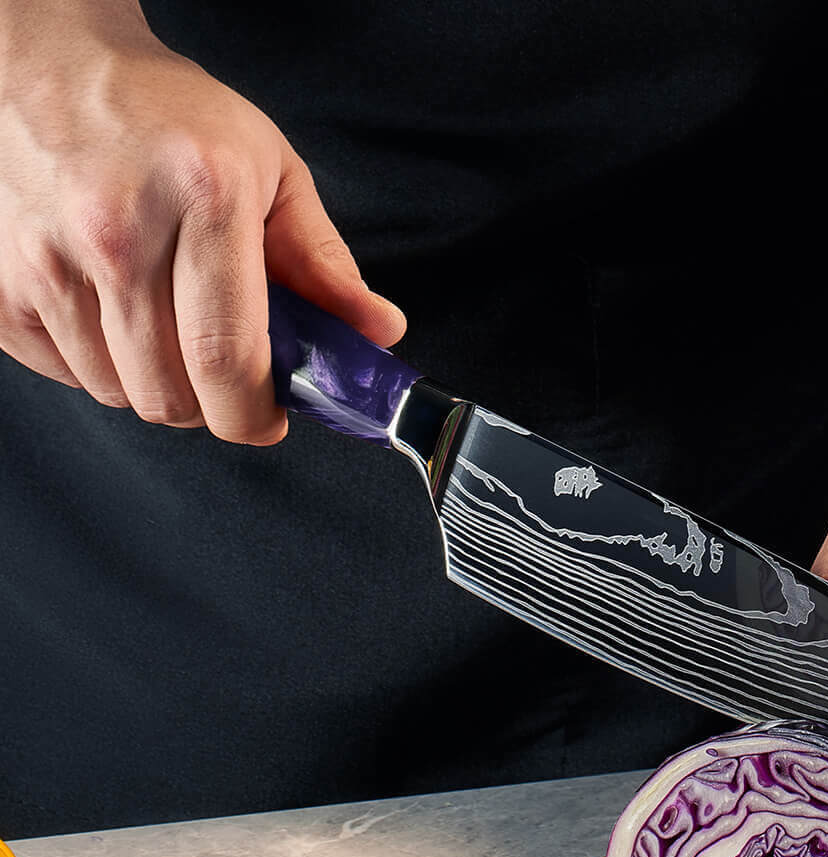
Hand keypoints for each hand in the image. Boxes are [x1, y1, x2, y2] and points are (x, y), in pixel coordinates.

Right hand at [0, 7, 403, 441]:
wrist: (47, 57)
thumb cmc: (168, 117)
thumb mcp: (270, 172)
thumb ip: (325, 265)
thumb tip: (378, 335)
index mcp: (203, 201)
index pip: (229, 362)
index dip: (254, 416)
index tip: (269, 418)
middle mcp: (116, 230)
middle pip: (172, 395)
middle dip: (212, 405)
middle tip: (225, 371)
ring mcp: (46, 255)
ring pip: (119, 392)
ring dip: (155, 384)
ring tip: (168, 329)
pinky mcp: (0, 278)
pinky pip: (64, 373)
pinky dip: (97, 365)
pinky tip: (113, 315)